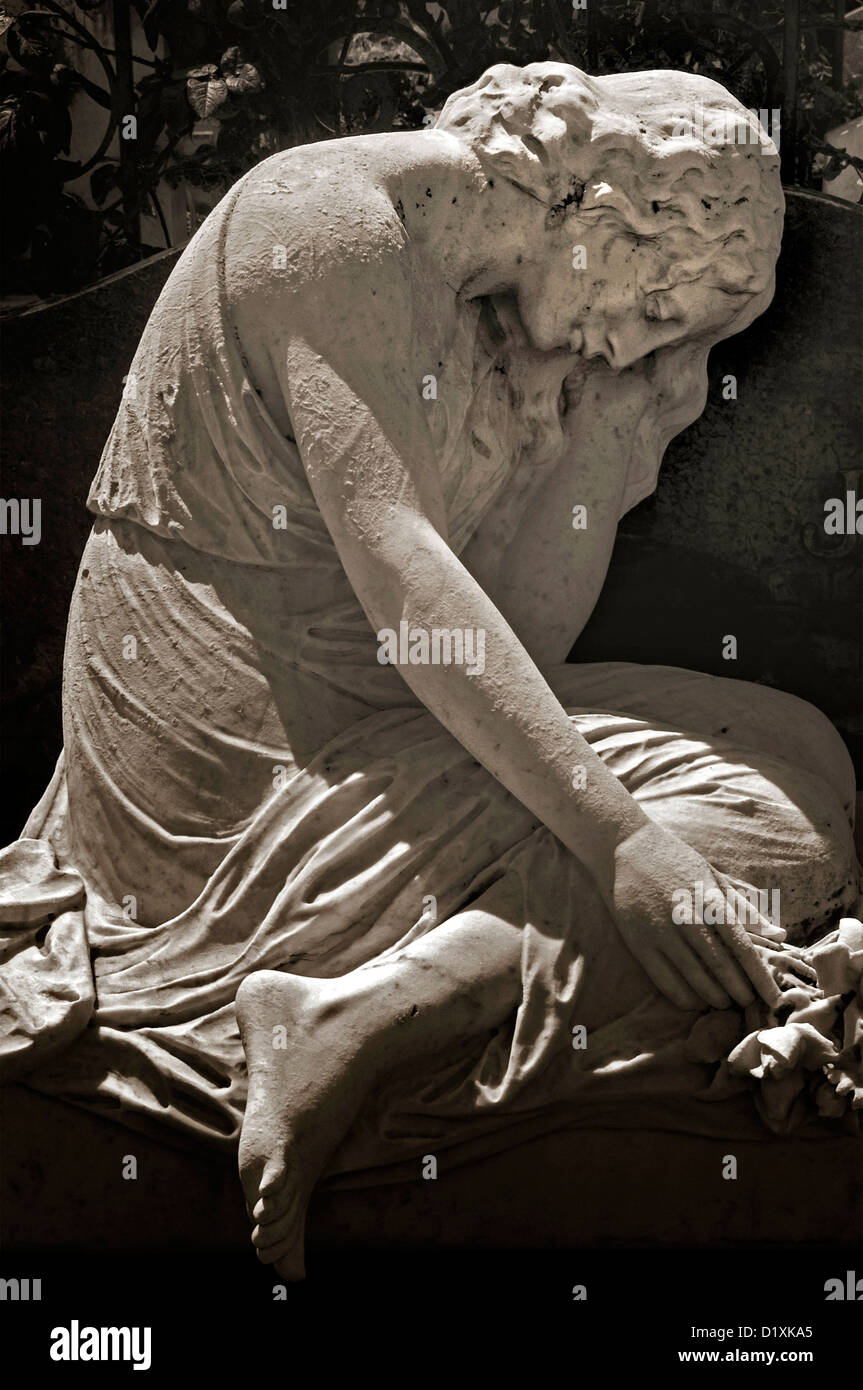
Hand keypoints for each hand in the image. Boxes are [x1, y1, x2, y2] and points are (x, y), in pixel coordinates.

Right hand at [608, 821, 787, 1010]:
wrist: (627, 848)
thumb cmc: (677, 862)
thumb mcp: (714, 879)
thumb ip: (746, 910)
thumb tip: (781, 936)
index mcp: (711, 901)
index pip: (743, 948)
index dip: (760, 977)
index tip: (774, 999)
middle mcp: (688, 918)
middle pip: (721, 966)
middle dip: (740, 991)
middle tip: (749, 1005)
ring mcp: (662, 932)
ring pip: (695, 976)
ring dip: (714, 996)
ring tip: (726, 1005)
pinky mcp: (639, 942)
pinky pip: (664, 979)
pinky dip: (683, 996)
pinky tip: (695, 1002)